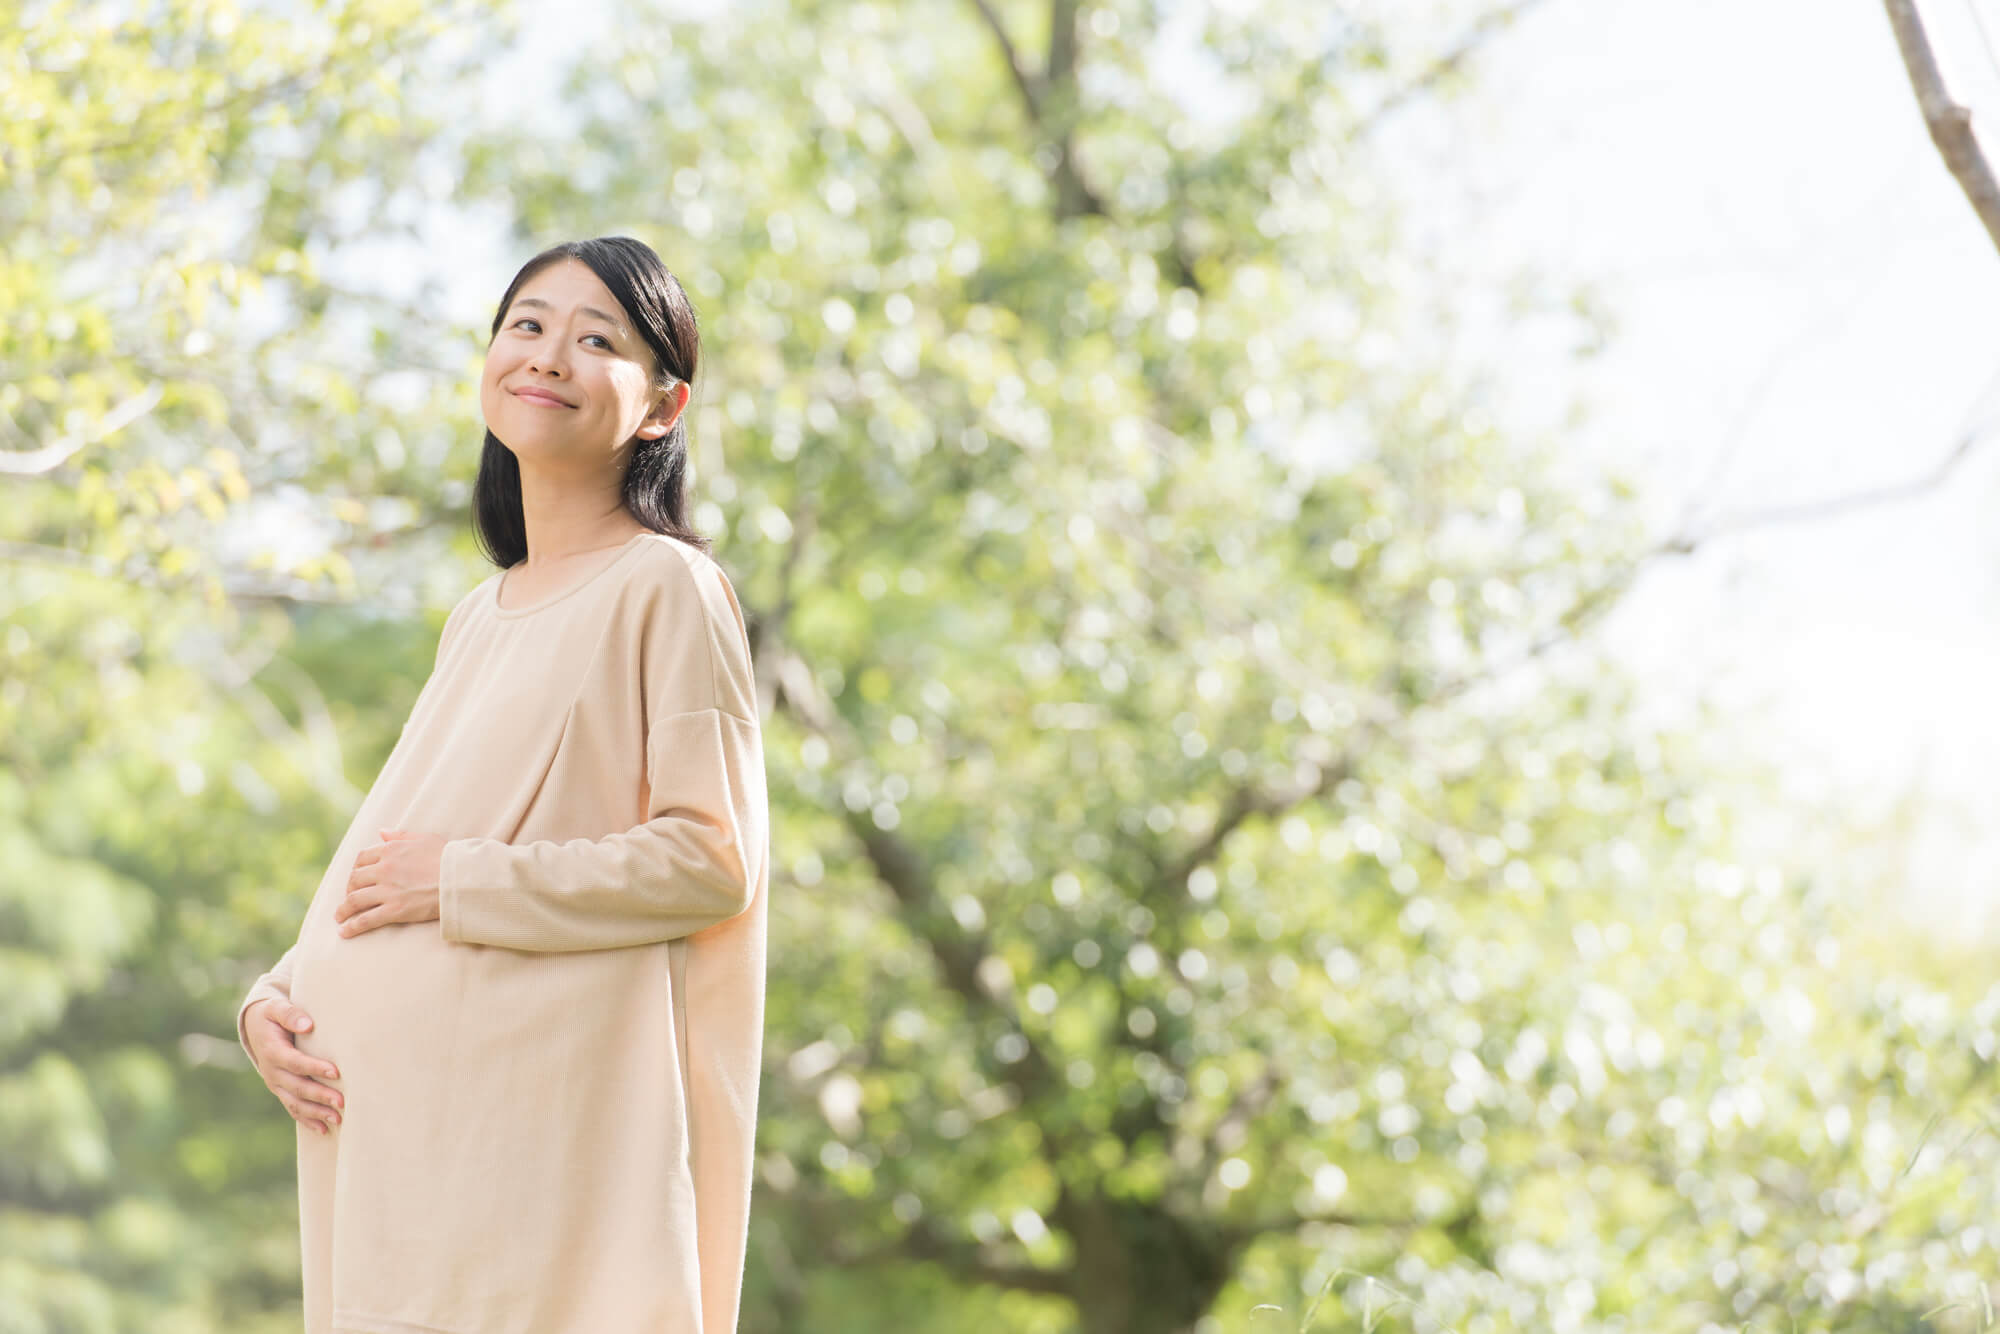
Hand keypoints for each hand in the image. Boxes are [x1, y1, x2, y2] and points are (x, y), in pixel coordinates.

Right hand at [246, 999, 342, 1134]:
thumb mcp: (277, 1007)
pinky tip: (324, 1129)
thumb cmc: (272, 1015)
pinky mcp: (281, 1090)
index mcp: (272, 1051)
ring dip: (316, 1113)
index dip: (314, 1068)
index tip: (336, 1072)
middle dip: (320, 1096)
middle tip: (342, 1101)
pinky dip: (307, 1120)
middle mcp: (272, 1071)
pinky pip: (293, 1108)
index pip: (295, 1062)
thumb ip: (290, 1014)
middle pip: (297, 1087)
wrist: (255, 1027)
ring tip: (338, 1119)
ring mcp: (276, 1083)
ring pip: (295, 1102)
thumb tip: (307, 1024)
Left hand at [337, 827, 444, 937]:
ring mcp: (388, 890)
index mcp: (391, 850)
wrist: (462, 879)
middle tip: (349, 898)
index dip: (356, 869)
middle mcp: (385, 869)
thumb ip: (400, 835)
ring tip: (340, 917)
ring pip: (355, 900)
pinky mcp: (395, 910)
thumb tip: (381, 832)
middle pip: (355, 879)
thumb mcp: (425, 838)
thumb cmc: (448, 857)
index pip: (362, 858)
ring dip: (343, 910)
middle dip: (348, 889)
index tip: (356, 878)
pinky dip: (352, 927)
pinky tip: (344, 932)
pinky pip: (366, 919)